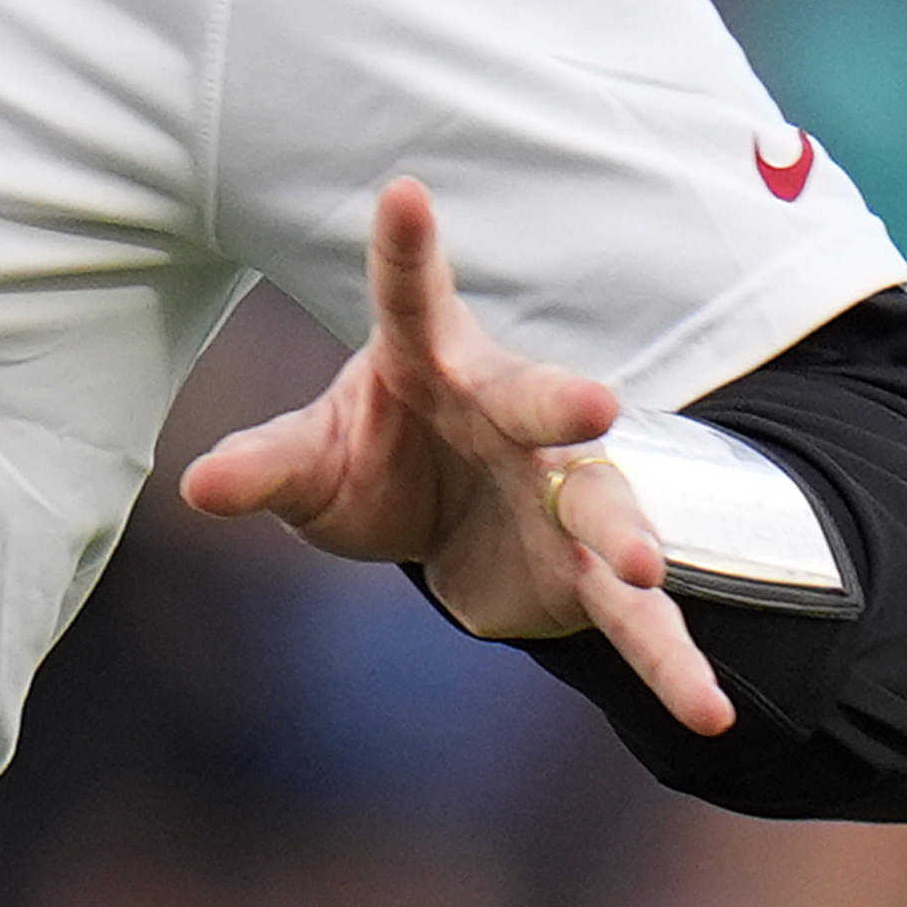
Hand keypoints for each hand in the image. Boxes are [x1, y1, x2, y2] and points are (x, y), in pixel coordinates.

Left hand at [176, 176, 735, 736]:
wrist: (447, 527)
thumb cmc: (376, 462)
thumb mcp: (312, 465)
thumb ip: (266, 468)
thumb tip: (197, 488)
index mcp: (432, 364)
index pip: (411, 300)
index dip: (406, 249)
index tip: (401, 192)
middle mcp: (512, 417)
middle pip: (541, 402)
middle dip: (565, 403)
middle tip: (595, 405)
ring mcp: (564, 491)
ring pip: (604, 507)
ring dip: (625, 534)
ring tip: (644, 566)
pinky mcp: (589, 571)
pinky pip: (635, 619)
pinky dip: (670, 662)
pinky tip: (708, 714)